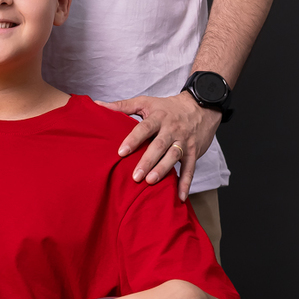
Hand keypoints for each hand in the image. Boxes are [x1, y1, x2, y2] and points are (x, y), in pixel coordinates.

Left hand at [98, 91, 220, 201]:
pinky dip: (186, 183)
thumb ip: (122, 106)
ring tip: (150, 182)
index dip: (133, 139)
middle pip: (159, 145)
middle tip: (135, 176)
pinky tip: (179, 196)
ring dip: (163, 170)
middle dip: (147, 160)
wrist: (201, 106)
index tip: (121, 151)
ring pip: (174, 156)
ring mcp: (184, 141)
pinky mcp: (193, 152)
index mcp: (158, 117)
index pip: (145, 128)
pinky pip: (190, 168)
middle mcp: (172, 129)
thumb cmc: (168, 107)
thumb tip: (97, 104)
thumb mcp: (146, 102)